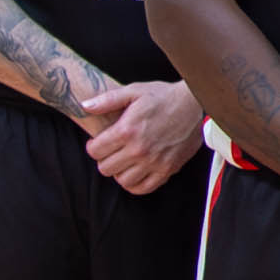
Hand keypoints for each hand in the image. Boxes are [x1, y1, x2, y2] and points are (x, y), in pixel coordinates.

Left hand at [78, 78, 206, 193]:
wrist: (194, 104)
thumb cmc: (163, 96)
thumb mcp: (133, 91)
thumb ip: (106, 100)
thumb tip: (84, 106)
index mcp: (127, 130)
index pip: (94, 151)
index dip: (94, 146)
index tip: (101, 141)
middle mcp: (139, 149)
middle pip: (105, 168)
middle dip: (105, 159)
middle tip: (113, 150)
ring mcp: (154, 162)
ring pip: (122, 180)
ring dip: (120, 171)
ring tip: (125, 160)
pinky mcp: (168, 169)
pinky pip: (143, 188)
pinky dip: (135, 184)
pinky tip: (136, 171)